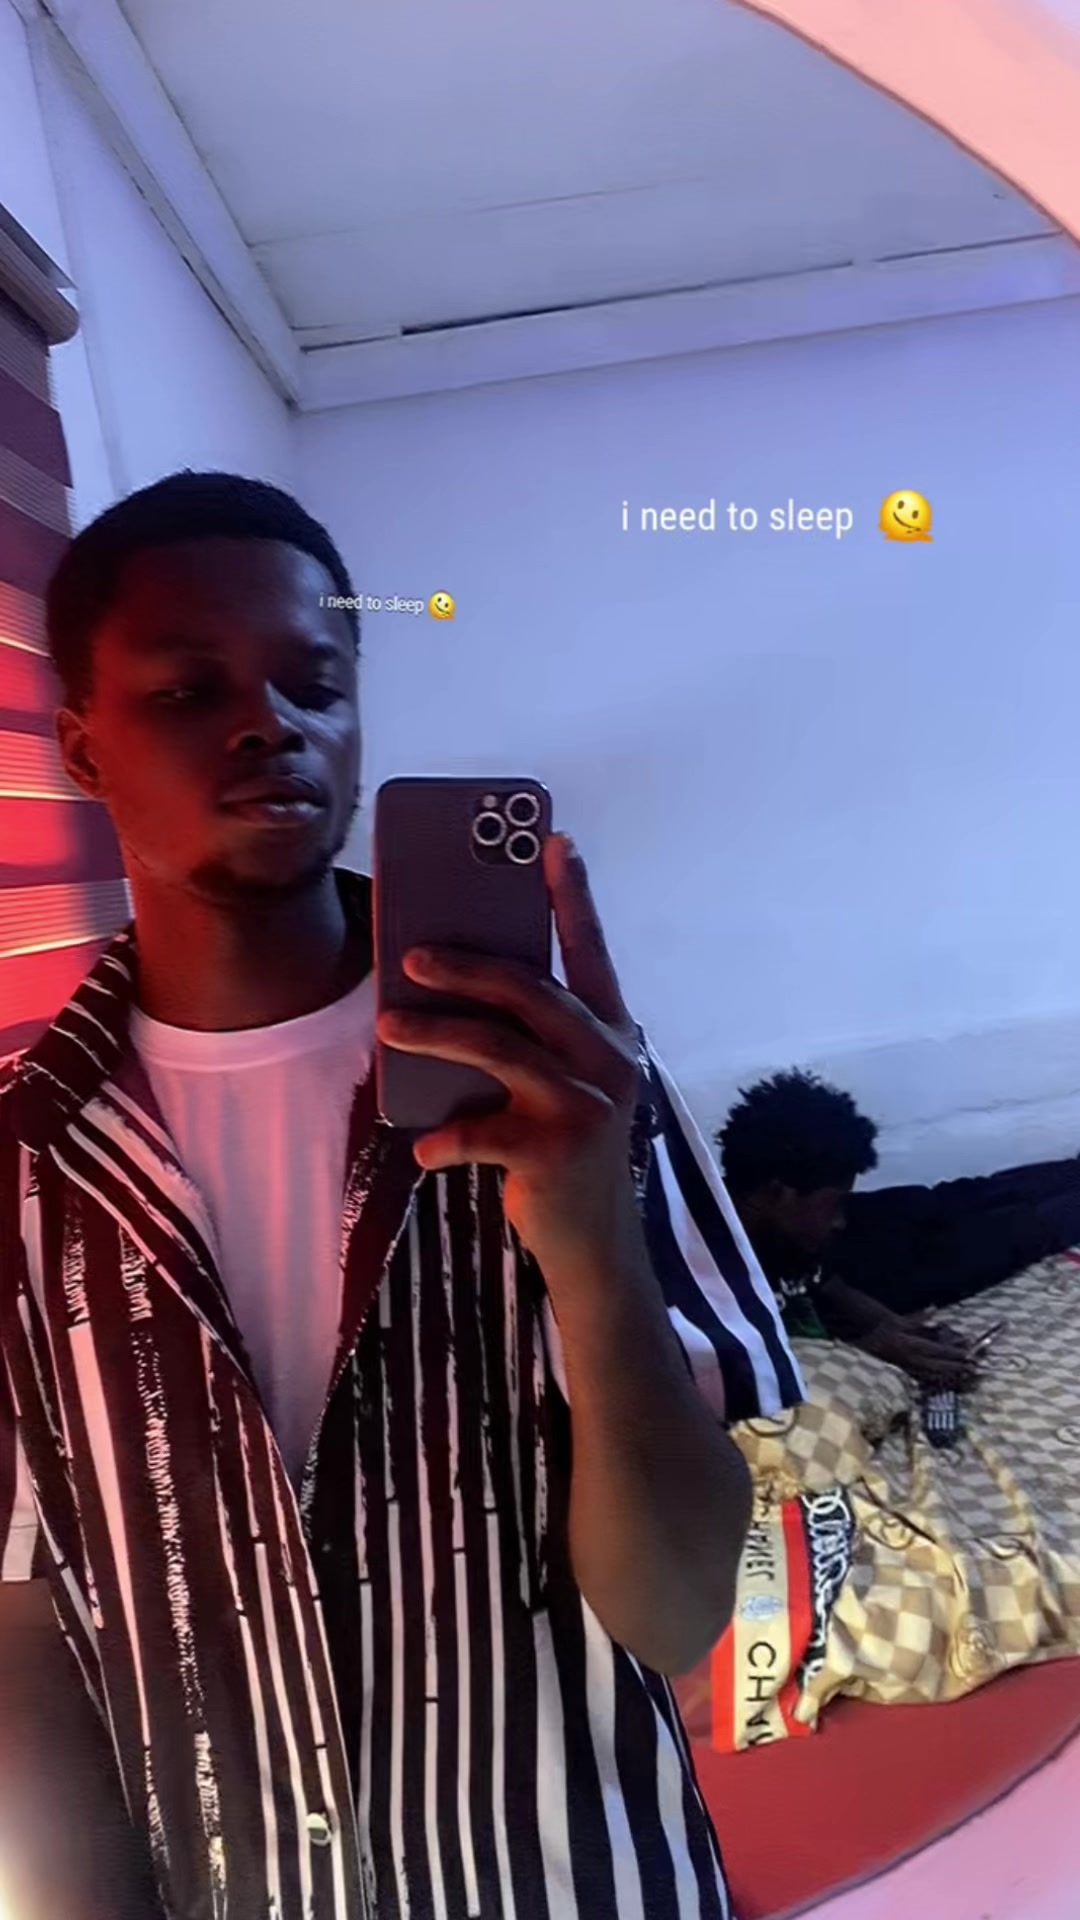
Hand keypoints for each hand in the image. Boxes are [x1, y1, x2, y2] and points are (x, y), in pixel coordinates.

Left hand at [374, 834, 642, 1276]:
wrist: (594, 1241)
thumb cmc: (562, 1145)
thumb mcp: (561, 1081)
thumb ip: (529, 1036)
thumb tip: (446, 980)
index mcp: (611, 1031)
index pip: (591, 950)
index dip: (573, 894)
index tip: (553, 840)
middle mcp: (608, 1059)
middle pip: (531, 991)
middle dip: (466, 966)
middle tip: (410, 954)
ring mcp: (586, 1105)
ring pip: (499, 1048)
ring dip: (434, 1033)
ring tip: (386, 1022)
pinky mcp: (556, 1152)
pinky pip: (481, 1131)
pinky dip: (444, 1138)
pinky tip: (424, 1147)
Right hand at [861, 1322, 978, 1391]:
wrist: (866, 1338)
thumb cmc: (885, 1327)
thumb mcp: (901, 1320)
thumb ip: (919, 1318)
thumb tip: (934, 1310)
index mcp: (911, 1345)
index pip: (938, 1350)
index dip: (954, 1353)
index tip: (970, 1355)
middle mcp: (911, 1360)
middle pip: (939, 1367)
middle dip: (957, 1368)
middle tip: (974, 1369)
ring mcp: (909, 1369)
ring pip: (933, 1376)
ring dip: (950, 1376)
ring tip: (966, 1376)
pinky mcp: (906, 1374)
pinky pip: (925, 1379)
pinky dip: (939, 1380)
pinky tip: (949, 1381)